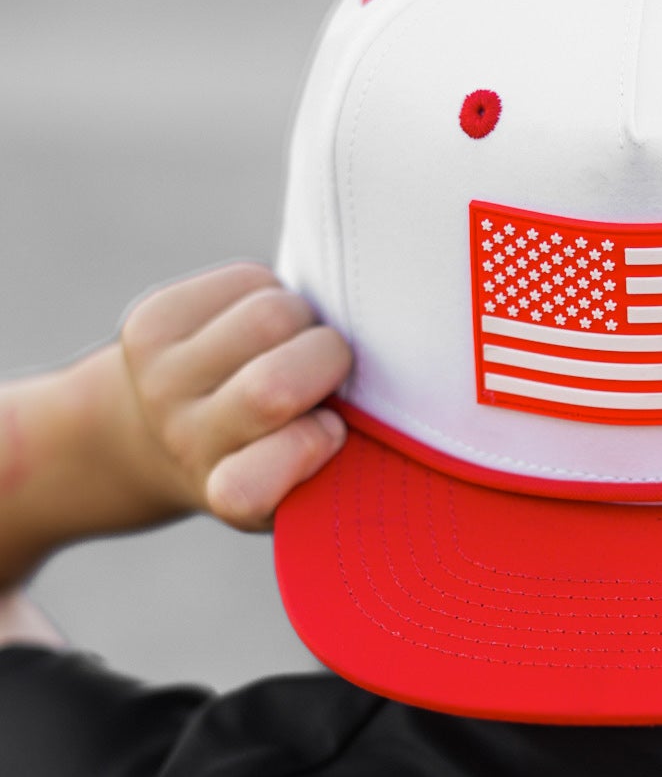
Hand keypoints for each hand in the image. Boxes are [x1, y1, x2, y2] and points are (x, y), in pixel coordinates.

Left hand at [119, 262, 352, 531]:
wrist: (154, 435)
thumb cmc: (270, 452)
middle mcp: (184, 444)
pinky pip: (246, 280)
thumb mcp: (312, 480)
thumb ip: (350, 456)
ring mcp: (160, 382)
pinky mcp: (148, 324)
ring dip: (303, 317)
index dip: (314, 445)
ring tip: (293, 340)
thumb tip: (397, 402)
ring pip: (269, 315)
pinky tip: (256, 320)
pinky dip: (271, 289)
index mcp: (229, 496)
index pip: (251, 486)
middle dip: (329, 360)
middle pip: (274, 388)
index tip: (332, 431)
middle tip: (330, 366)